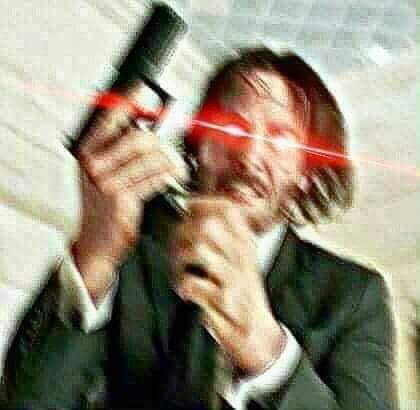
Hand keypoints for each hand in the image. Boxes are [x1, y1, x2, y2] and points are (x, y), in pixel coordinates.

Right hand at [73, 87, 185, 300]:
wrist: (95, 242)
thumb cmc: (101, 207)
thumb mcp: (100, 174)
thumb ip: (116, 149)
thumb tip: (143, 124)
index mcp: (86, 151)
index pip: (109, 117)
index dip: (129, 100)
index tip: (144, 88)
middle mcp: (93, 163)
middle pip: (137, 138)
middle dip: (161, 141)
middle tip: (172, 142)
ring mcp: (106, 182)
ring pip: (150, 159)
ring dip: (170, 161)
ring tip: (178, 166)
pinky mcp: (121, 199)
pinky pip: (154, 179)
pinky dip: (170, 176)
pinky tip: (175, 175)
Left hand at [170, 197, 285, 374]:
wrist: (255, 332)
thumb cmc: (237, 292)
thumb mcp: (234, 257)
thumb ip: (217, 232)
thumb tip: (192, 205)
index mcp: (244, 242)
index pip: (227, 209)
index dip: (202, 204)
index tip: (189, 210)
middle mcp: (241, 255)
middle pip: (207, 225)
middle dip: (182, 236)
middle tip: (176, 251)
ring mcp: (233, 277)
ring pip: (199, 249)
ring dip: (179, 261)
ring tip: (179, 272)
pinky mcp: (223, 300)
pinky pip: (193, 283)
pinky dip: (183, 285)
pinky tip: (186, 291)